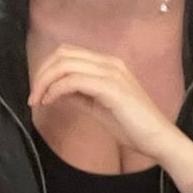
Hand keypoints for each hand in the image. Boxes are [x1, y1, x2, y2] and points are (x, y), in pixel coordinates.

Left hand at [29, 45, 192, 175]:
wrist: (158, 139)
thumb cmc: (133, 127)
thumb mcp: (99, 107)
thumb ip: (79, 95)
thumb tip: (55, 91)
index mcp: (108, 64)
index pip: (69, 54)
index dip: (47, 69)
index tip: (38, 91)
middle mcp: (109, 63)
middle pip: (63, 54)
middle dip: (42, 73)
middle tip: (33, 96)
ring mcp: (111, 73)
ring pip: (66, 64)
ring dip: (45, 82)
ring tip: (38, 100)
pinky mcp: (112, 88)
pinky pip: (74, 80)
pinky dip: (56, 89)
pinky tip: (51, 101)